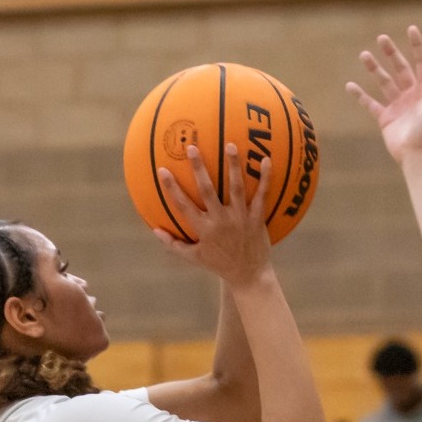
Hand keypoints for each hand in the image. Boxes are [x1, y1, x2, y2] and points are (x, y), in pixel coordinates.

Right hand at [151, 142, 273, 287]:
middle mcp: (220, 221)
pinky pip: (262, 195)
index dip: (172, 188)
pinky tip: (266, 160)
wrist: (248, 275)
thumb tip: (154, 230)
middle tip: (192, 148)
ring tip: (230, 145)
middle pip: (207, 190)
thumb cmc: (219, 264)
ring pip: (236, 188)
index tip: (163, 170)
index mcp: (203, 230)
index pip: (183, 205)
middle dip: (199, 168)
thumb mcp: (194, 257)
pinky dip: (265, 178)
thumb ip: (173, 244)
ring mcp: (240, 218)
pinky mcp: (257, 218)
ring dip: (233, 166)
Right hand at [347, 26, 421, 164]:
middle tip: (382, 38)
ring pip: (384, 82)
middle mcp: (411, 94)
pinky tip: (350, 85)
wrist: (416, 156)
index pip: (421, 63)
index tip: (411, 30)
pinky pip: (370, 103)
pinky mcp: (386, 118)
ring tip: (364, 54)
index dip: (417, 46)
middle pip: (400, 68)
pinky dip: (360, 95)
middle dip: (391, 53)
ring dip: (374, 69)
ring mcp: (398, 105)